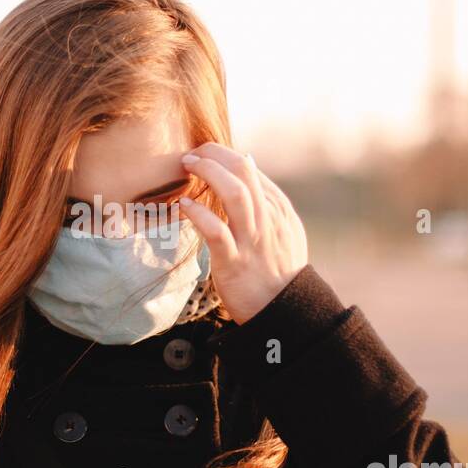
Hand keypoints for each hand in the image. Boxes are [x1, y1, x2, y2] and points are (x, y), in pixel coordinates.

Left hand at [178, 142, 308, 324]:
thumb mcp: (283, 230)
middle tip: (191, 154)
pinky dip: (199, 214)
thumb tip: (247, 161)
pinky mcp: (234, 262)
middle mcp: (267, 219)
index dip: (223, 155)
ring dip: (209, 173)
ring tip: (188, 167)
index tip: (203, 154)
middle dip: (214, 154)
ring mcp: (251, 240)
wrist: (283, 312)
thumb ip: (266, 199)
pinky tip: (184, 205)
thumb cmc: (276, 270)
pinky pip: (216, 231)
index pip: (250, 168)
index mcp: (278, 209)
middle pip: (243, 171)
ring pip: (235, 194)